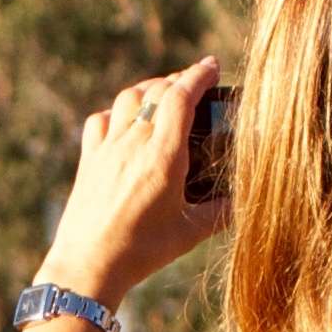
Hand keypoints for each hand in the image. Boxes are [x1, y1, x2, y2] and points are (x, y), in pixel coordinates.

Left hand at [37, 57, 225, 304]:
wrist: (88, 266)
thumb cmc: (142, 251)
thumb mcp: (190, 233)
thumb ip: (220, 212)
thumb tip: (244, 201)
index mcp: (164, 156)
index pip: (181, 96)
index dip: (198, 75)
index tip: (212, 65)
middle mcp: (134, 143)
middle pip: (156, 90)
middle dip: (178, 80)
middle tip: (193, 84)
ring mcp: (107, 149)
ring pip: (128, 98)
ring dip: (148, 89)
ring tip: (163, 94)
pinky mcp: (88, 160)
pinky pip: (100, 120)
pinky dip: (117, 112)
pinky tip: (124, 121)